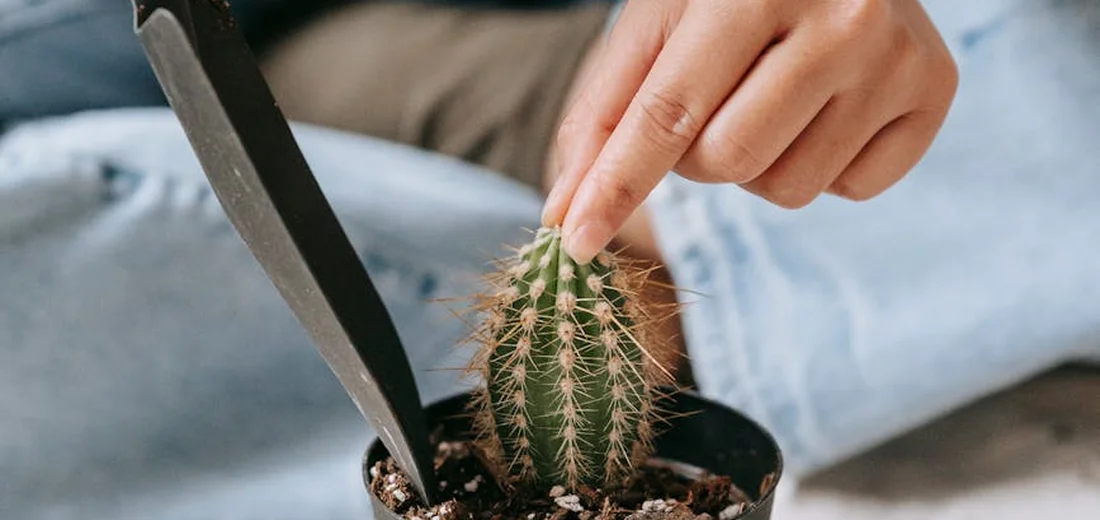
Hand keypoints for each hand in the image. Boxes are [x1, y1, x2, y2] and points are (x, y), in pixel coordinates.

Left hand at [542, 0, 958, 262]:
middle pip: (727, 163)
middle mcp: (841, 19)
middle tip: (716, 99)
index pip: (669, 112)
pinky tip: (825, 106)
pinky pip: (850, 189)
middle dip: (698, 154)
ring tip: (771, 97)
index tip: (578, 239)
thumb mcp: (658, 25)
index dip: (617, 184)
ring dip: (758, 165)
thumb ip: (605, 114)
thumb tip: (567, 212)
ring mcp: (897, 57)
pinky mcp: (935, 90)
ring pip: (787, 189)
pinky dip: (821, 165)